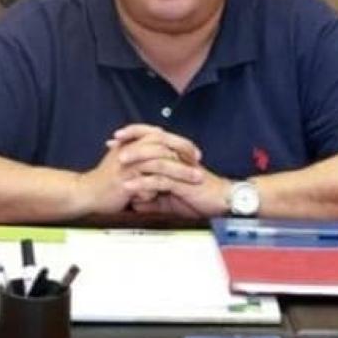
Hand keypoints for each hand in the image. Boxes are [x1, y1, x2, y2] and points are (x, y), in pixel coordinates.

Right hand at [71, 124, 204, 214]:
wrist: (86, 193)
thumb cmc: (108, 180)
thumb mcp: (126, 162)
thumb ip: (142, 153)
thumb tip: (164, 150)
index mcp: (132, 143)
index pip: (161, 136)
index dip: (180, 142)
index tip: (195, 152)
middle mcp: (131, 150)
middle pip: (163, 144)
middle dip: (185, 152)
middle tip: (199, 161)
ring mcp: (128, 165)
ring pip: (161, 163)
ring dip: (181, 171)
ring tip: (196, 178)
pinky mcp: (126, 181)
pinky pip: (150, 182)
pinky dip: (163, 187)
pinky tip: (173, 192)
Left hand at [111, 124, 229, 217]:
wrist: (223, 203)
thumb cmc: (199, 198)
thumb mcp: (171, 199)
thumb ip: (154, 198)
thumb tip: (136, 202)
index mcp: (176, 156)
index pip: (154, 137)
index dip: (135, 134)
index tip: (115, 138)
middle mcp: (179, 158)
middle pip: (154, 141)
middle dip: (132, 140)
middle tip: (114, 142)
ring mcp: (182, 170)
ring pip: (156, 158)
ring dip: (136, 158)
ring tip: (119, 161)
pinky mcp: (184, 184)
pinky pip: (161, 181)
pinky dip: (143, 183)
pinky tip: (130, 187)